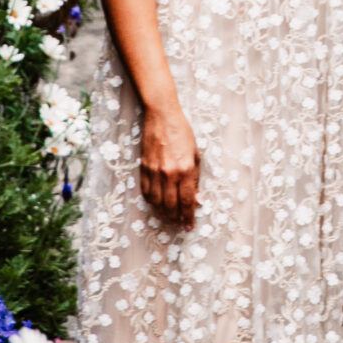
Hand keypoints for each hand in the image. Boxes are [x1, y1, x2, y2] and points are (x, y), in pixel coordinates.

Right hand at [139, 105, 199, 230]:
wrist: (162, 116)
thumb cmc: (183, 133)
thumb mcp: (196, 154)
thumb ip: (195, 179)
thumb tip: (197, 199)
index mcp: (185, 169)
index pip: (187, 200)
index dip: (188, 216)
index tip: (189, 225)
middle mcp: (169, 173)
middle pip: (171, 205)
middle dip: (176, 218)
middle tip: (179, 225)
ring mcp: (154, 171)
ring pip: (157, 202)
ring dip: (163, 213)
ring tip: (169, 217)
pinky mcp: (144, 168)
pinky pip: (146, 191)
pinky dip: (151, 201)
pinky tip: (156, 204)